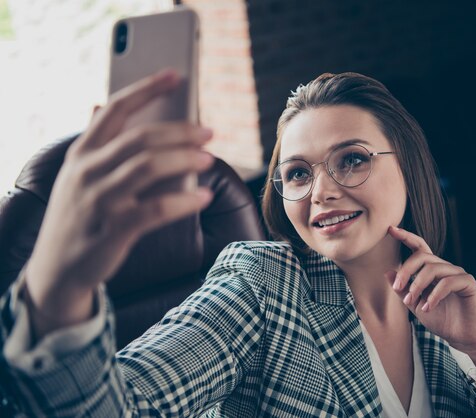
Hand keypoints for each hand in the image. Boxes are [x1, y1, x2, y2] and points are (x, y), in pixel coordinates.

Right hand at [25, 70, 214, 335]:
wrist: (57, 269)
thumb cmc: (79, 217)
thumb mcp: (78, 176)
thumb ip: (95, 144)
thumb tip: (101, 107)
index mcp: (82, 152)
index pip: (115, 109)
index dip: (147, 89)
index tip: (175, 75)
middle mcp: (87, 170)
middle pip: (142, 138)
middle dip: (180, 131)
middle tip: (209, 132)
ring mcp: (99, 199)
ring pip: (149, 166)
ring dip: (185, 159)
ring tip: (209, 159)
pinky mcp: (114, 228)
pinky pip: (157, 208)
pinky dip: (185, 200)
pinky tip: (204, 196)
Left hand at [386, 226, 475, 364]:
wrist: (461, 338)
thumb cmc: (441, 320)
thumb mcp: (415, 305)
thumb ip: (402, 290)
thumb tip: (387, 272)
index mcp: (432, 270)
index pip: (419, 247)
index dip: (406, 237)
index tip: (390, 229)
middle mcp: (445, 268)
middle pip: (422, 256)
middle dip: (406, 271)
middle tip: (398, 288)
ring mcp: (458, 274)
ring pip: (433, 269)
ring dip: (417, 286)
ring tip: (412, 302)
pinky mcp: (468, 283)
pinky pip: (448, 282)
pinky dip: (434, 295)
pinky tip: (427, 308)